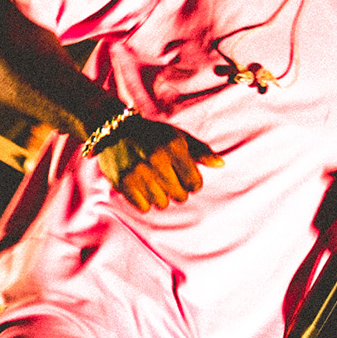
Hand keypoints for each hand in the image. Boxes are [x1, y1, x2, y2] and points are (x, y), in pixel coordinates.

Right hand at [94, 116, 223, 212]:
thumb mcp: (178, 137)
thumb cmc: (152, 135)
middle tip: (168, 179)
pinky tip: (142, 187)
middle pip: (180, 196)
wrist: (114, 130)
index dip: (192, 184)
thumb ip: (201, 151)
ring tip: (153, 182)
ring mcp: (139, 172)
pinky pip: (144, 207)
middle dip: (177, 190)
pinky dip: (145, 201)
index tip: (185, 178)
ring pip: (161, 203)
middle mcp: (157, 159)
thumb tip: (221, 164)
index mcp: (174, 146)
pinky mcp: (123, 182)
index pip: (195, 184)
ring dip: (160, 196)